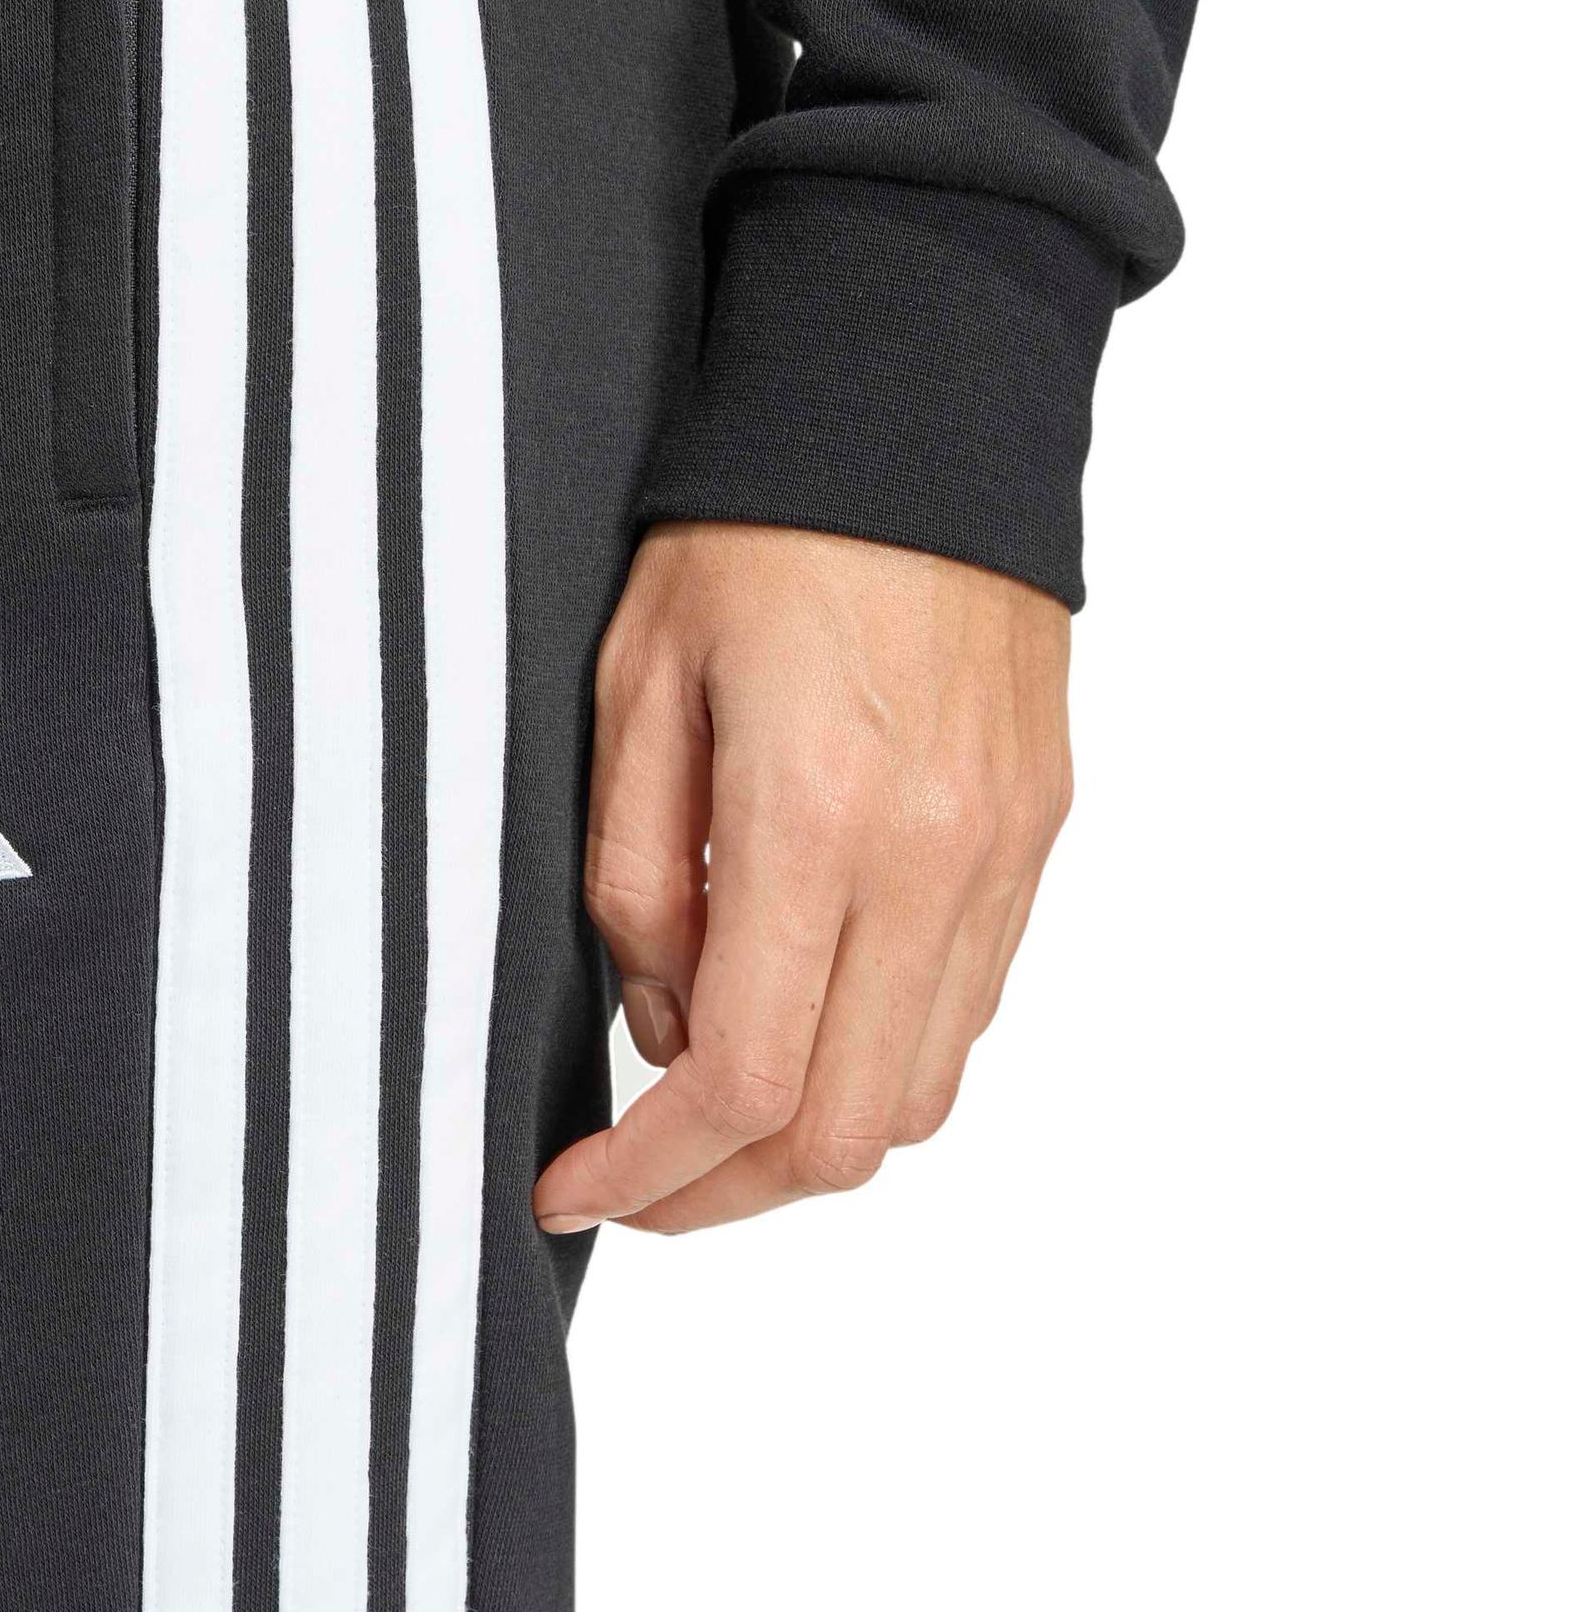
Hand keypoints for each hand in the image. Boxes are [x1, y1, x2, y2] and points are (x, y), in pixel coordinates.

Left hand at [533, 521, 1071, 1234]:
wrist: (920, 419)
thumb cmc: (754, 534)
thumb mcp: (633, 685)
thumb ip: (635, 876)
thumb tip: (668, 1024)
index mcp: (814, 818)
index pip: (742, 1082)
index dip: (648, 1173)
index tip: (573, 1188)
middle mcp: (934, 863)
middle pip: (844, 1133)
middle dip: (725, 1191)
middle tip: (637, 1178)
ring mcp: (1004, 857)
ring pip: (919, 1094)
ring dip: (808, 1136)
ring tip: (712, 1105)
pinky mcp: (1038, 836)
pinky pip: (967, 1008)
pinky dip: (878, 1054)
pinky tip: (807, 1008)